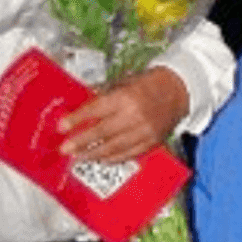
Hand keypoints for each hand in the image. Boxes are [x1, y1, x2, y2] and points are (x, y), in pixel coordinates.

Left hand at [59, 67, 189, 162]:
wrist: (180, 90)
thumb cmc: (150, 83)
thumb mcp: (124, 81)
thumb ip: (103, 93)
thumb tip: (81, 104)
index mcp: (126, 97)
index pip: (95, 110)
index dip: (77, 119)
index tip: (62, 126)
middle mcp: (135, 115)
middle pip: (102, 132)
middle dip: (81, 142)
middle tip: (65, 148)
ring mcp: (145, 131)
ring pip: (114, 147)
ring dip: (94, 154)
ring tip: (79, 157)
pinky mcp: (152, 141)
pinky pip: (129, 154)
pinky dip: (113, 158)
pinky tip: (101, 160)